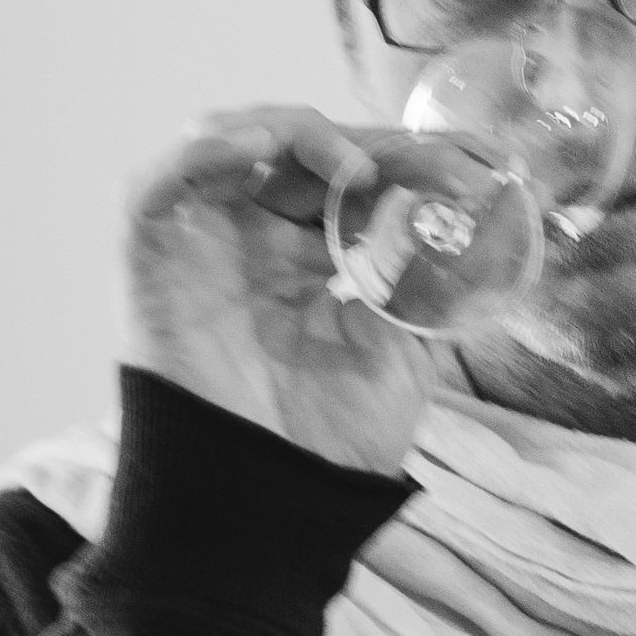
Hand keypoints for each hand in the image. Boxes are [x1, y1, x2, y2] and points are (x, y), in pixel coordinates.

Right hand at [123, 102, 466, 475]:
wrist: (275, 499)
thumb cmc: (334, 437)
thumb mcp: (408, 343)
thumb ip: (435, 276)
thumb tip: (483, 216)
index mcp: (307, 255)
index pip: (351, 175)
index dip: (409, 158)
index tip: (478, 164)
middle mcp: (251, 237)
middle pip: (300, 149)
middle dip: (371, 145)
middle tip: (437, 163)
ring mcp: (201, 240)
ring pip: (232, 138)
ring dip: (300, 136)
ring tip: (361, 170)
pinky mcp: (152, 252)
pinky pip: (165, 176)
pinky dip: (213, 147)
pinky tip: (267, 149)